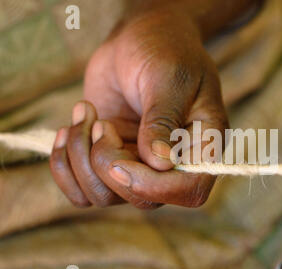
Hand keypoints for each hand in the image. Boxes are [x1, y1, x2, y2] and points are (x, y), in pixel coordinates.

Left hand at [50, 9, 228, 208]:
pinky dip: (64, 165)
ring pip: (104, 195)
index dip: (152, 187)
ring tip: (85, 114)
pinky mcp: (109, 160)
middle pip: (141, 198)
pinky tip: (67, 130)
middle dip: (107, 163)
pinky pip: (81, 188)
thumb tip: (160, 163)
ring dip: (81, 157)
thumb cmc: (166, 52)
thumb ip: (164, 119)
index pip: (188, 191)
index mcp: (202, 146)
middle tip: (101, 123)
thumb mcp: (169, 78)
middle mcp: (172, 164)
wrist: (139, 41)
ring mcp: (139, 165)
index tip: (118, 160)